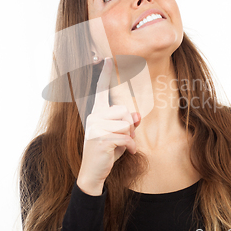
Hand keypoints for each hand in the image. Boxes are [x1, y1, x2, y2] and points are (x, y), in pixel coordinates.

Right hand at [76, 58, 140, 195]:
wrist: (93, 172)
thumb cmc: (107, 152)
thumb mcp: (120, 135)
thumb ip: (128, 123)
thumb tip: (137, 115)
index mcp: (97, 113)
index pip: (100, 90)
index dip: (104, 74)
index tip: (107, 58)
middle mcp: (94, 116)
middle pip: (124, 111)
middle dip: (130, 127)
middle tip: (125, 139)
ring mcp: (96, 127)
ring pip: (126, 125)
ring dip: (130, 138)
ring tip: (123, 146)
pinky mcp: (101, 139)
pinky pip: (126, 137)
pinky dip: (130, 146)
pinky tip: (127, 153)